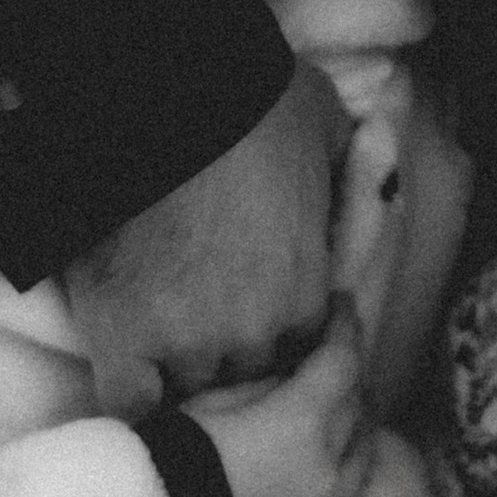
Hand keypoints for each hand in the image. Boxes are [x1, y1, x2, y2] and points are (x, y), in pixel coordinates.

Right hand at [65, 62, 344, 410]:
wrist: (173, 96)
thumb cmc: (255, 105)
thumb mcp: (330, 134)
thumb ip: (349, 169)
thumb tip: (374, 147)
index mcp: (305, 298)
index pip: (290, 356)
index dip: (264, 336)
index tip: (240, 313)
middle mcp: (255, 333)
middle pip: (239, 379)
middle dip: (221, 354)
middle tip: (191, 319)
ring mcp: (189, 339)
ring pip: (184, 390)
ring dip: (171, 370)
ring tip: (151, 338)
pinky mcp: (123, 335)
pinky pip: (128, 401)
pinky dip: (126, 392)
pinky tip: (122, 367)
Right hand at [185, 307, 371, 496]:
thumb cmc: (161, 463)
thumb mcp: (205, 403)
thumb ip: (258, 387)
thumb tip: (288, 377)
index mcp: (299, 418)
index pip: (340, 360)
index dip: (346, 328)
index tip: (346, 308)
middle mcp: (324, 466)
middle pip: (354, 412)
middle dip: (348, 384)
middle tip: (335, 370)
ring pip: (361, 465)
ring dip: (360, 436)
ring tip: (355, 420)